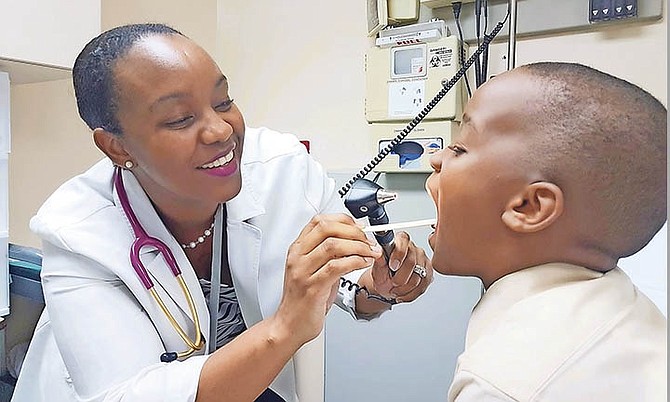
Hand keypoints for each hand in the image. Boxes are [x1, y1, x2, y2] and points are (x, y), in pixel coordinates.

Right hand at [273, 214, 381, 344]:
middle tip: (368, 240)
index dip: (343, 220)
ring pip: (333, 245)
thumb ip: (329, 254)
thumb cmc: (303, 300)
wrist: (290, 326)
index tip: (360, 226)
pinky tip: (363, 263)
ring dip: (359, 246)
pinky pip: (336, 266)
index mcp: (297, 249)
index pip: (319, 221)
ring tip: (371, 252)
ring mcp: (303, 271)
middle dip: (353, 231)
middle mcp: (298, 257)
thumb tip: (353, 241)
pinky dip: (355, 262)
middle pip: (327, 228)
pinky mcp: (312, 287)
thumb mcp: (314, 270)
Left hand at [359, 231, 432, 305]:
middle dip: (400, 277)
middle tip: (392, 283)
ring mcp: (423, 260)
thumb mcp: (377, 268)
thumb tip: (379, 253)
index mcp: (400, 241)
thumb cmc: (383, 274)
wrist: (387, 286)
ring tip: (395, 290)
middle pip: (412, 262)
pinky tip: (402, 294)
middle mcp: (413, 249)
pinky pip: (423, 285)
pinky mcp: (429, 273)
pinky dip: (410, 294)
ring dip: (405, 288)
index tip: (392, 266)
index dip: (399, 254)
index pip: (403, 241)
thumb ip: (379, 261)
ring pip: (418, 276)